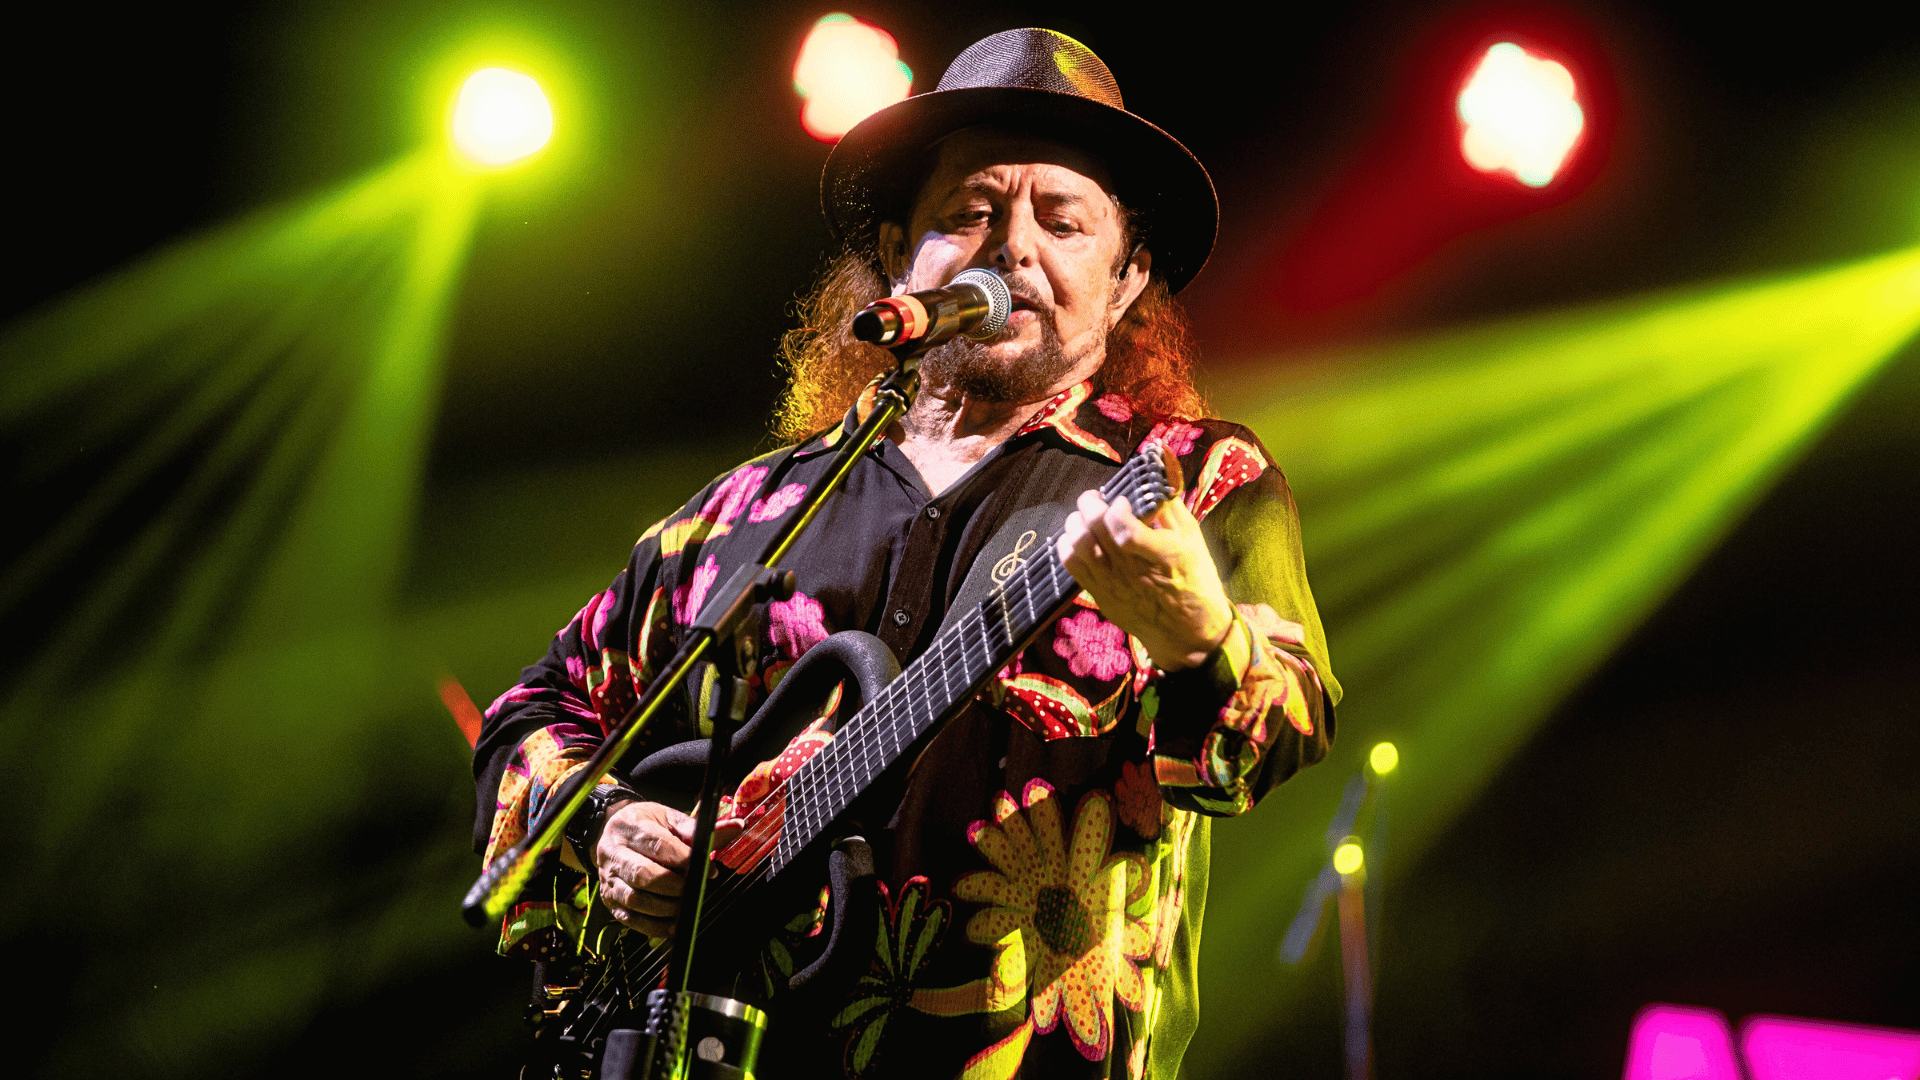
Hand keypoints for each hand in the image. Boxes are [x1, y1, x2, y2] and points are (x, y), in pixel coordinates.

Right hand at [592, 800, 743, 936]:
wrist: (613, 832)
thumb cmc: (646, 825)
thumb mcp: (669, 818)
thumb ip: (699, 829)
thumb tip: (735, 827)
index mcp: (631, 827)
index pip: (659, 846)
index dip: (685, 860)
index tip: (707, 870)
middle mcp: (614, 853)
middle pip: (643, 875)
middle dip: (674, 887)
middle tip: (695, 889)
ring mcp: (609, 879)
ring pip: (635, 899)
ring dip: (665, 908)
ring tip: (686, 906)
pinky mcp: (610, 900)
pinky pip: (630, 919)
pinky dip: (653, 926)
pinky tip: (673, 924)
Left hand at [1055, 489, 1232, 670]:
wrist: (1187, 633)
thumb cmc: (1195, 580)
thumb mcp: (1194, 540)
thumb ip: (1171, 508)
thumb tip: (1154, 477)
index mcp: (1164, 555)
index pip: (1125, 530)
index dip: (1117, 509)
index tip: (1122, 500)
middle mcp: (1134, 571)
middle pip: (1095, 530)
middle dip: (1090, 504)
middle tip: (1095, 498)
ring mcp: (1113, 585)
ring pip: (1078, 546)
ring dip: (1075, 523)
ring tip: (1084, 516)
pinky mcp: (1100, 595)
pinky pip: (1072, 566)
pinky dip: (1067, 545)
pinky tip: (1077, 537)